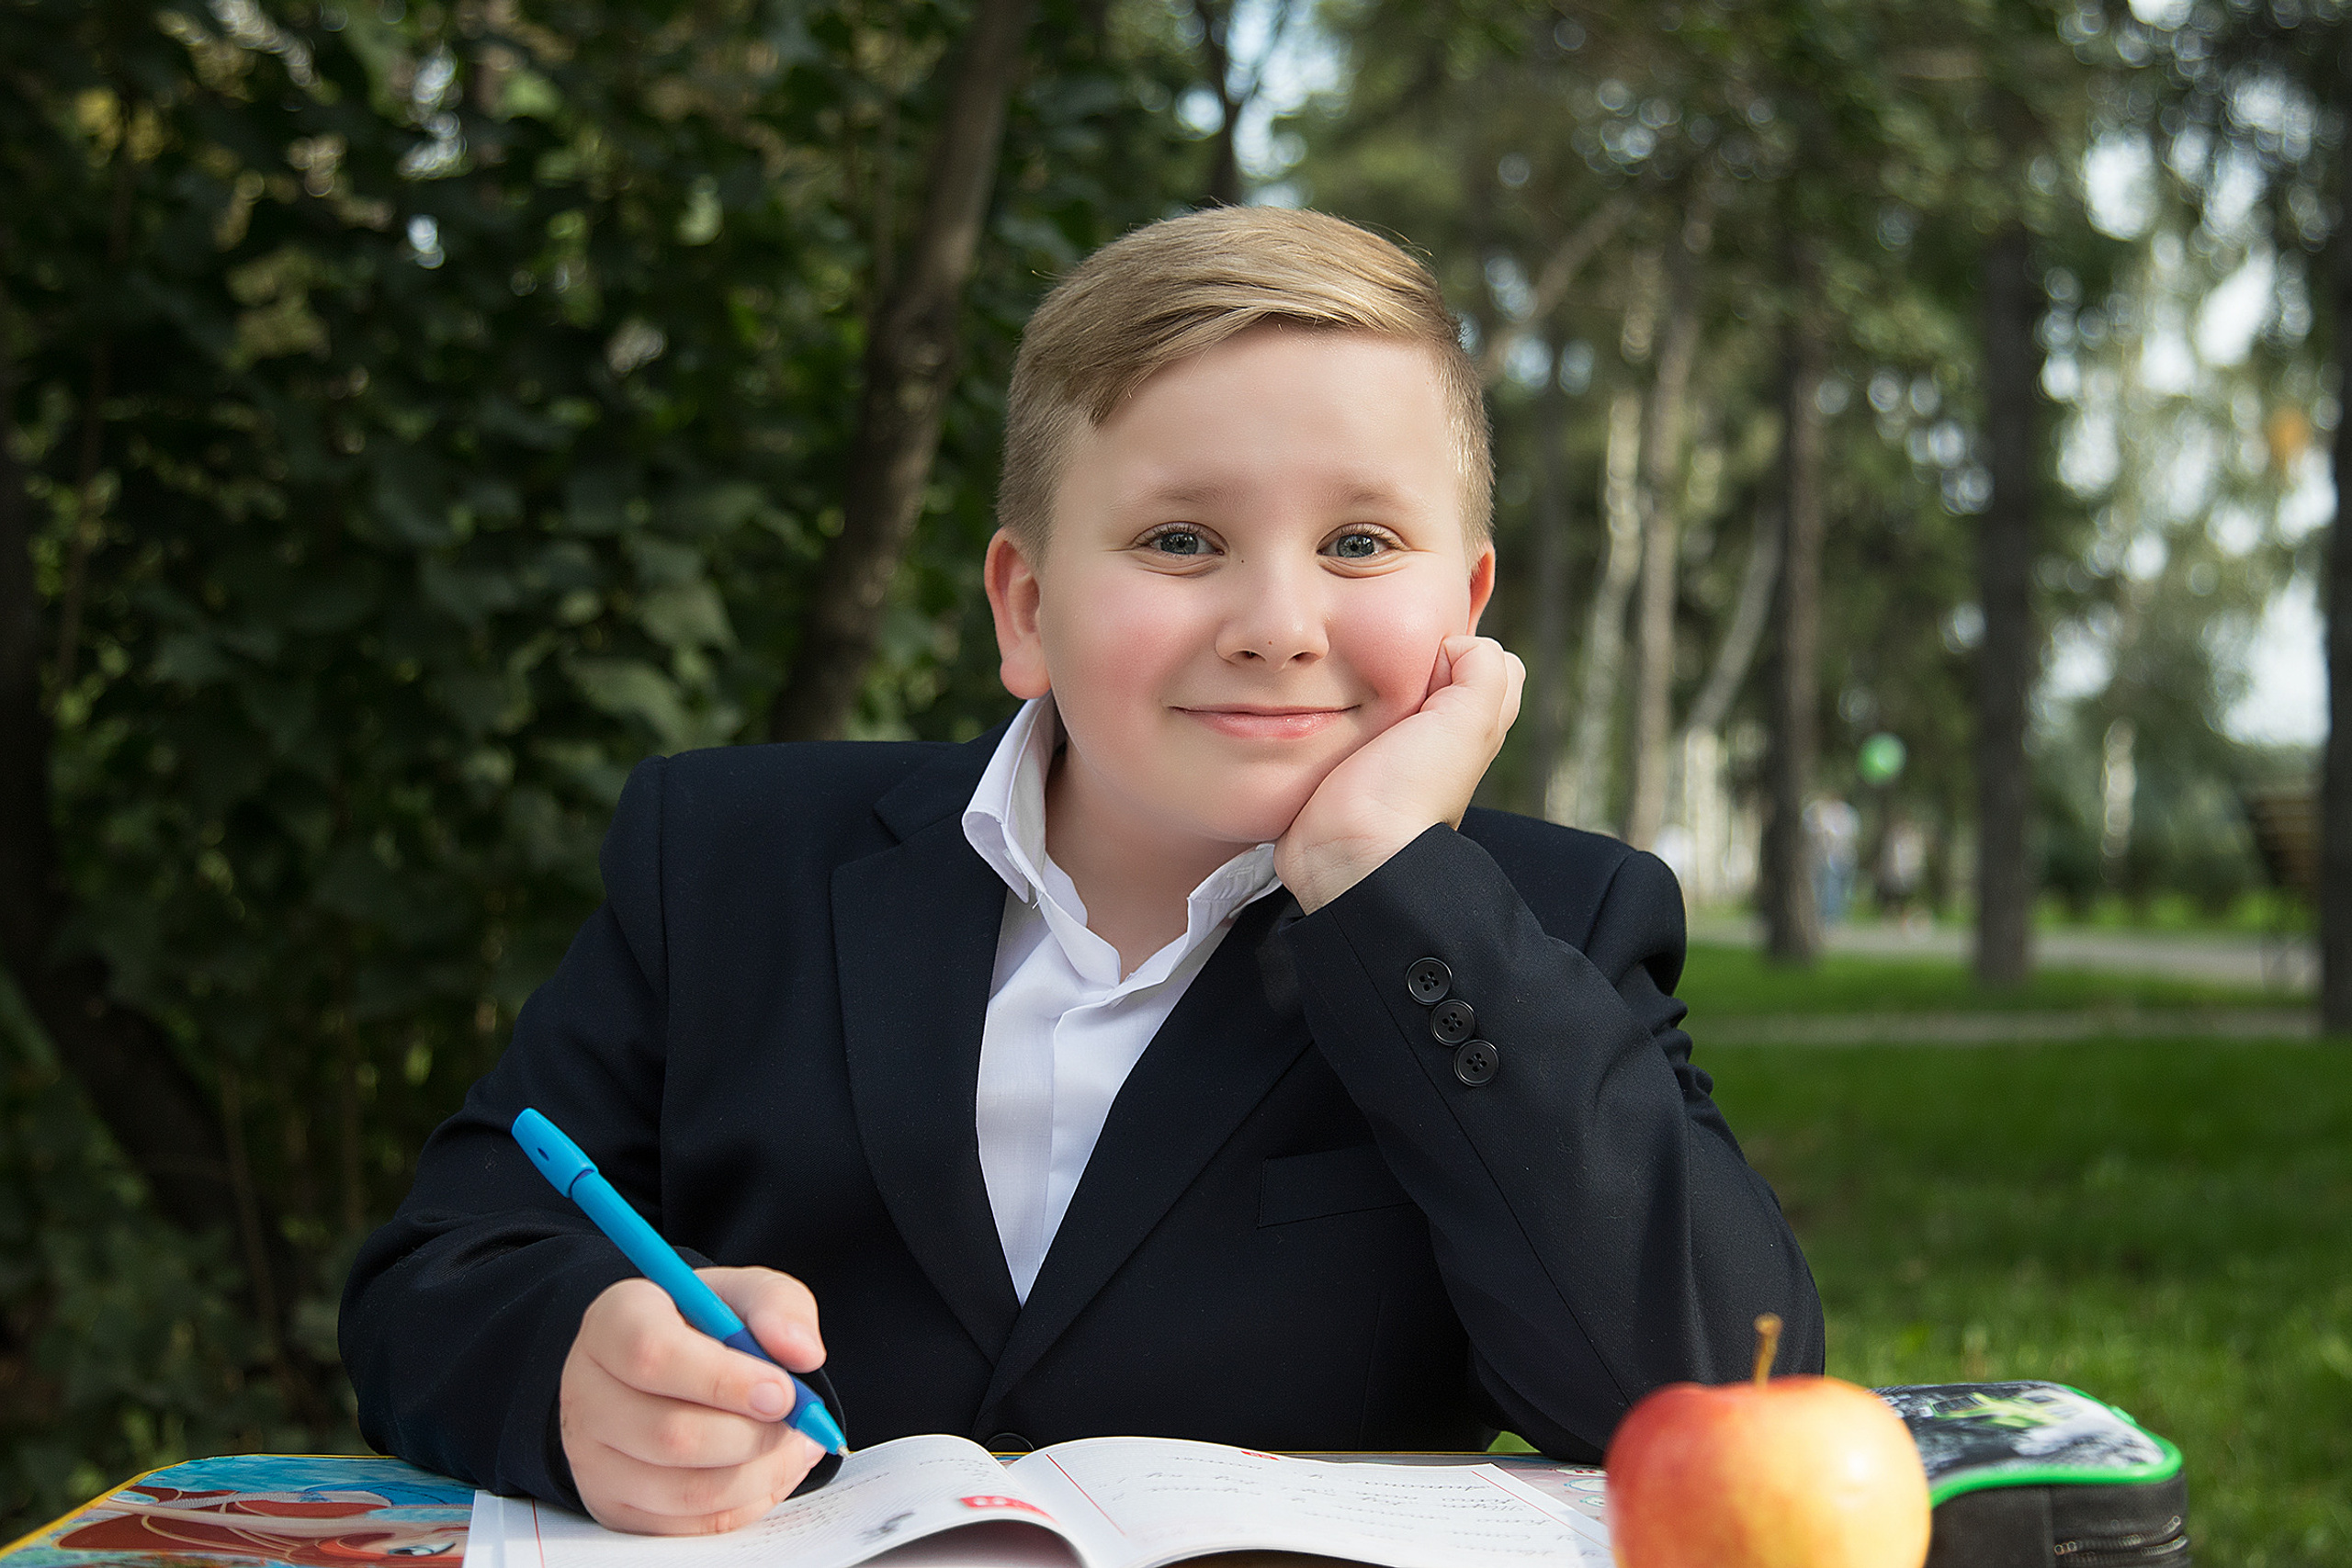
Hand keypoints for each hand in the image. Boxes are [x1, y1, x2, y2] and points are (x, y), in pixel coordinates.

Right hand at [560, 1267, 829, 1533]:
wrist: (665, 1366)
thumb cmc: (704, 1325)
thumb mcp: (744, 1294)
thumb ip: (779, 1307)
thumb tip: (802, 1353)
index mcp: (614, 1321)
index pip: (652, 1355)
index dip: (723, 1380)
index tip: (783, 1391)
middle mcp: (588, 1391)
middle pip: (670, 1434)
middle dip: (753, 1436)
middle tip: (797, 1422)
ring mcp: (592, 1457)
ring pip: (685, 1489)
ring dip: (759, 1473)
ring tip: (794, 1444)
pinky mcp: (613, 1505)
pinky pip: (689, 1524)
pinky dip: (746, 1502)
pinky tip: (769, 1468)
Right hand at [1276, 635, 1524, 912]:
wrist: (1346, 854)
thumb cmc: (1409, 791)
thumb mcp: (1468, 721)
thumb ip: (1481, 669)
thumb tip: (1456, 644)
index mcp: (1474, 728)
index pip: (1493, 667)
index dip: (1467, 648)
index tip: (1429, 653)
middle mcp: (1438, 740)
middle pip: (1438, 674)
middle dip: (1414, 657)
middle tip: (1387, 661)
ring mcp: (1390, 753)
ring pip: (1388, 692)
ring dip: (1370, 679)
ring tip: (1353, 678)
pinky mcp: (1346, 764)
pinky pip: (1344, 718)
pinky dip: (1337, 706)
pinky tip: (1328, 706)